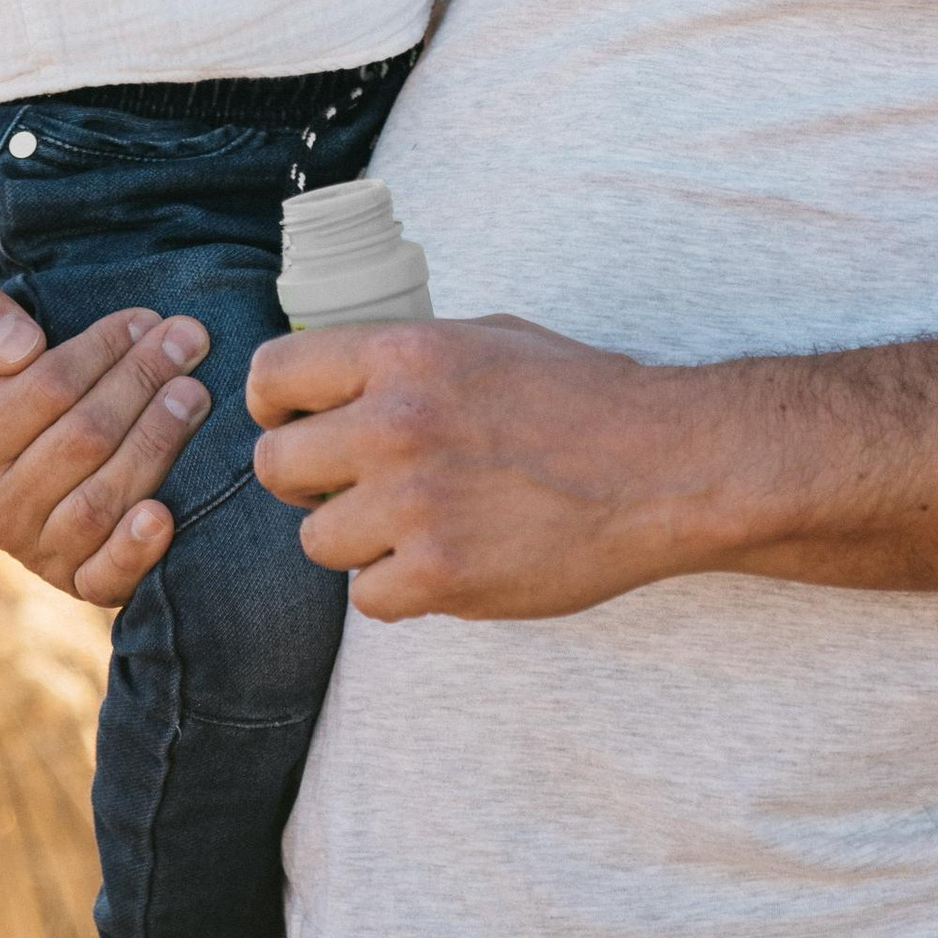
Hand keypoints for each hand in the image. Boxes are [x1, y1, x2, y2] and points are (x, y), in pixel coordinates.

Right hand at [0, 283, 209, 602]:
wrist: (31, 455)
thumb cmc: (10, 385)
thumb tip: (20, 348)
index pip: (47, 389)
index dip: (102, 349)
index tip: (146, 318)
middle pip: (84, 439)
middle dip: (142, 382)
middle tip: (190, 341)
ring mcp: (37, 554)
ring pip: (101, 499)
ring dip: (155, 442)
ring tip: (195, 395)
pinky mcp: (80, 585)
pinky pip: (105, 576)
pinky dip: (135, 549)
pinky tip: (164, 515)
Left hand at [245, 316, 713, 622]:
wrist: (665, 466)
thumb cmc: (584, 398)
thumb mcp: (487, 340)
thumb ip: (404, 361)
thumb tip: (336, 377)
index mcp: (405, 354)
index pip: (271, 375)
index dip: (275, 407)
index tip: (297, 424)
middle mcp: (397, 425)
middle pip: (275, 465)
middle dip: (306, 481)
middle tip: (351, 487)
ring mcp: (416, 504)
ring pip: (315, 540)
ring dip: (355, 540)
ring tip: (412, 527)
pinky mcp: (441, 575)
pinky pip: (367, 597)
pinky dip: (398, 588)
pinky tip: (444, 563)